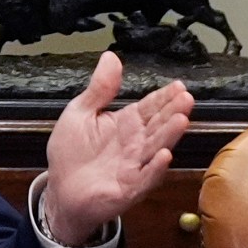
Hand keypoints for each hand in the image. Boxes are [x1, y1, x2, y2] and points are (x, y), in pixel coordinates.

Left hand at [42, 59, 192, 247]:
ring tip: (182, 120)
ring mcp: (134, 167)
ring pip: (155, 148)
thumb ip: (99, 89)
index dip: (164, 97)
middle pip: (158, 126)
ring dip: (169, 136)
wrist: (61, 191)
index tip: (179, 86)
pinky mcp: (127, 188)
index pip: (149, 107)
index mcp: (126, 124)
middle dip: (173, 112)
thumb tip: (111, 56)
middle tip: (186, 98)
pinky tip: (164, 155)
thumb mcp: (80, 113)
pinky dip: (154, 168)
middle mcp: (135, 144)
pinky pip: (144, 177)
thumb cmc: (72, 152)